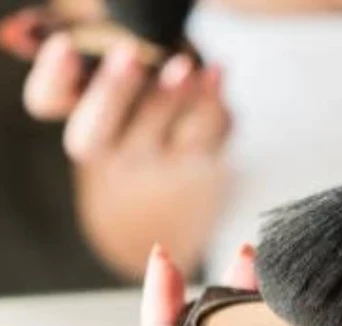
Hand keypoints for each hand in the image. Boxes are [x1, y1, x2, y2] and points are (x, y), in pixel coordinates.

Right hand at [23, 34, 229, 278]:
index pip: (47, 100)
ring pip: (155, 135)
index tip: (67, 47)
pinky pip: (204, 136)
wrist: (171, 196)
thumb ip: (106, 65)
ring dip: (169, 101)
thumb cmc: (142, 108)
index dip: (54, 76)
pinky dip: (212, 104)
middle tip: (128, 55)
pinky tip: (216, 73)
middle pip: (94, 134)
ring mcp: (152, 162)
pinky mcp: (198, 163)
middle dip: (112, 93)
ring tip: (184, 68)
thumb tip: (70, 34)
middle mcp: (108, 149)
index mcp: (78, 117)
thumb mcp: (121, 87)